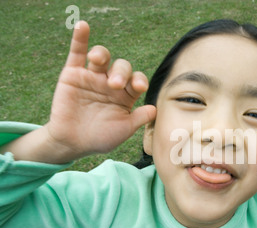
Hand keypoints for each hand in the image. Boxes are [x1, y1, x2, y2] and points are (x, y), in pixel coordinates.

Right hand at [45, 21, 155, 157]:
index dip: (140, 80)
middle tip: (115, 84)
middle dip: (121, 72)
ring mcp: (93, 77)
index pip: (137, 81)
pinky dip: (80, 38)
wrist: (73, 143)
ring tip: (98, 60)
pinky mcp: (73, 74)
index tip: (139, 86)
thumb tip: (155, 108)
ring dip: (102, 55)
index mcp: (126, 95)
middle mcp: (111, 83)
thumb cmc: (101, 138)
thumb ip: (139, 118)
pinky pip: (77, 52)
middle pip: (122, 67)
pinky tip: (83, 26)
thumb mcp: (123, 130)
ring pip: (103, 57)